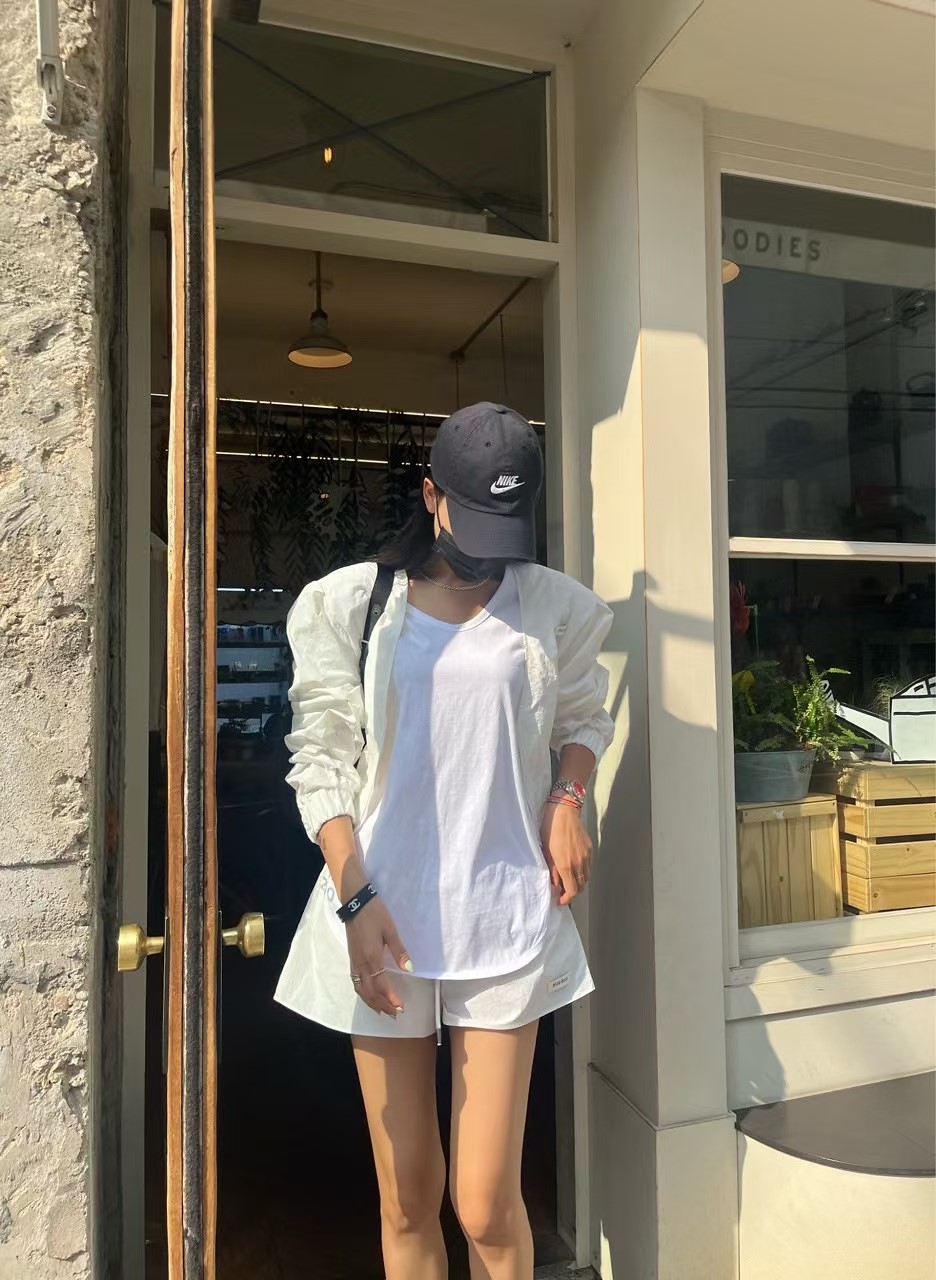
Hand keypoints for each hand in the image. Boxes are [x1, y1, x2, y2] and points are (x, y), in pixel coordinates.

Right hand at [346, 898, 412, 1016]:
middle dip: (382, 1005)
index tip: (401, 1007)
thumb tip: (410, 969)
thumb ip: (399, 951)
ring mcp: (354, 962)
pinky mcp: (351, 958)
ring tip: (382, 1011)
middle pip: (370, 992)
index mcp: (372, 958)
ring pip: (360, 989)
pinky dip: (362, 993)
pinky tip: (368, 995)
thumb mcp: (390, 930)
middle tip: (394, 1014)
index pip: (382, 986)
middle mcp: (361, 964)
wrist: (355, 902)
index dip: (391, 998)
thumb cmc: (375, 914)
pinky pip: (355, 982)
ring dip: (371, 1002)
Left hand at [540, 801, 591, 904]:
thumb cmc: (550, 829)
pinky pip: (589, 867)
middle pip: (581, 887)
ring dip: (579, 883)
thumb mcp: (546, 852)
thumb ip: (552, 871)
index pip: (572, 891)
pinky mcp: (590, 849)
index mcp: (566, 865)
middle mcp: (579, 863)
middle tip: (563, 892)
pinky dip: (583, 873)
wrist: (564, 811)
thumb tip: (555, 885)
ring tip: (569, 881)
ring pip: (587, 878)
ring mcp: (586, 856)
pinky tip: (575, 869)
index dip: (566, 899)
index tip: (559, 900)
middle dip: (572, 893)